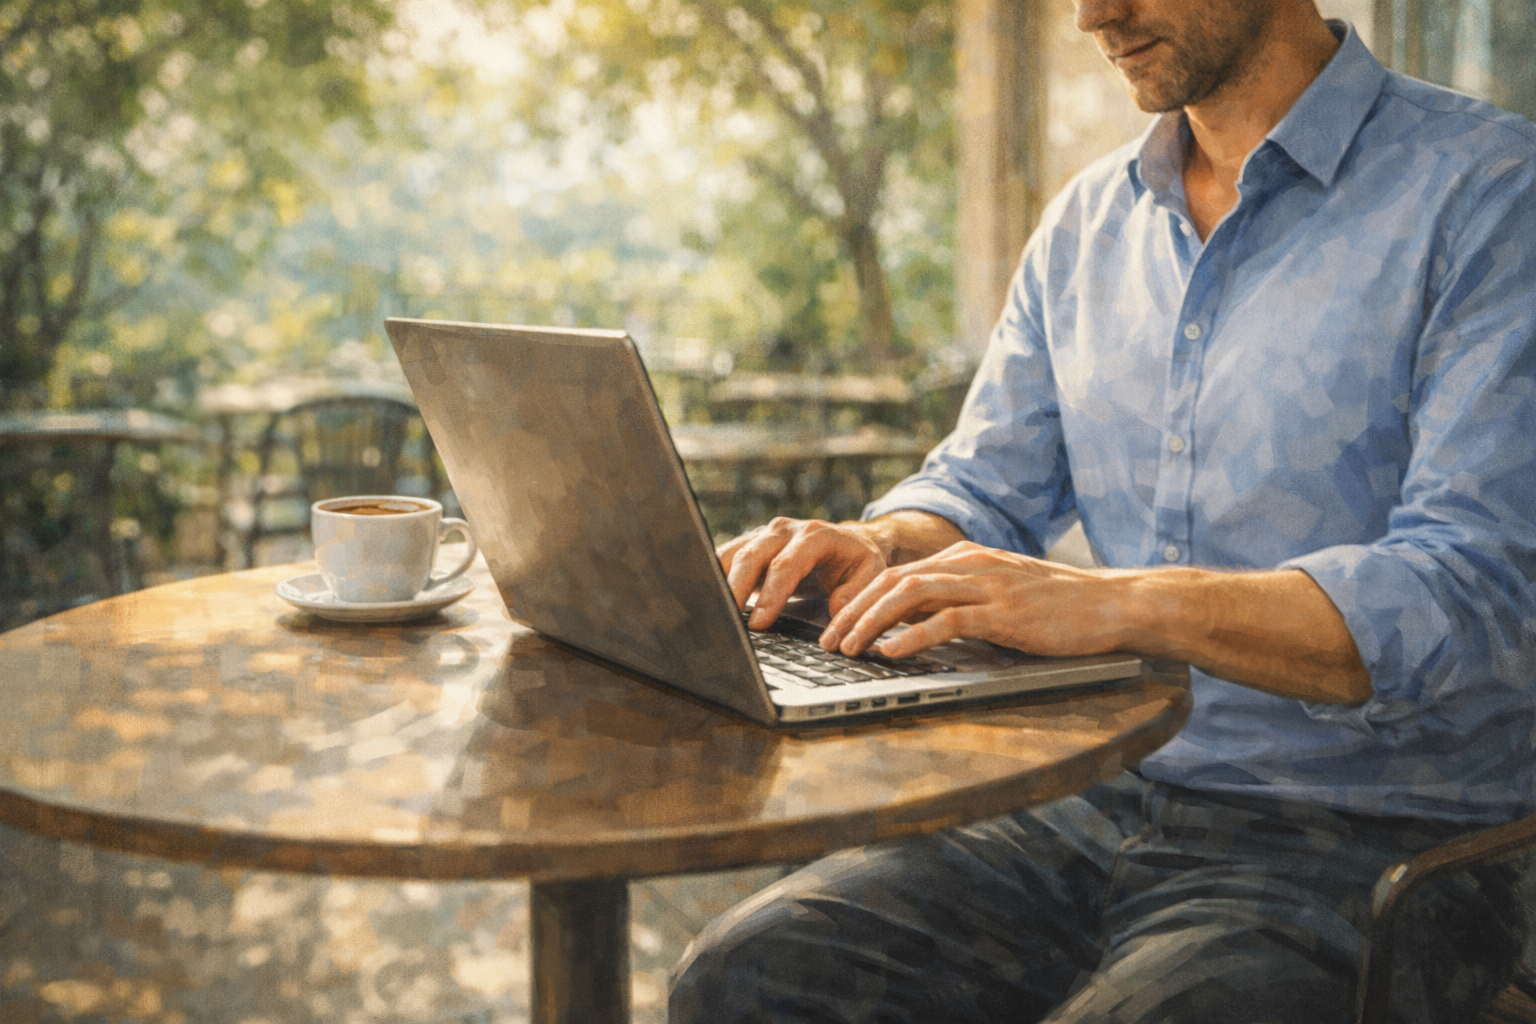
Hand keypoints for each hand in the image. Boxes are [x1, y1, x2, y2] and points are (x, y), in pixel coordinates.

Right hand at [717, 517, 888, 630]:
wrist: (849, 541)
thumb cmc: (857, 561)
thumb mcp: (870, 575)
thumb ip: (856, 593)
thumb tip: (836, 611)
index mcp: (815, 535)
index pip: (785, 565)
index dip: (770, 594)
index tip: (759, 623)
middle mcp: (785, 530)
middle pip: (751, 556)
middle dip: (736, 590)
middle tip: (727, 621)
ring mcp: (764, 535)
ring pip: (731, 553)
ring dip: (719, 582)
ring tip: (711, 611)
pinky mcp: (750, 544)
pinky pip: (726, 558)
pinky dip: (714, 577)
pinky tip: (707, 599)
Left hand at [819, 540, 1129, 659]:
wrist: (1111, 603)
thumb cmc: (1057, 605)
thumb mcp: (998, 594)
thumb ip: (958, 602)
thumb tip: (911, 627)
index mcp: (963, 557)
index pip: (896, 574)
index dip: (859, 600)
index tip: (834, 627)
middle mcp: (969, 563)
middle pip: (893, 581)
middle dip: (853, 612)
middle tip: (827, 642)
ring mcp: (986, 585)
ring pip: (911, 594)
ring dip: (872, 623)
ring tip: (849, 648)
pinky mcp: (1004, 612)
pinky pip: (947, 621)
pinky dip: (912, 637)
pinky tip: (890, 653)